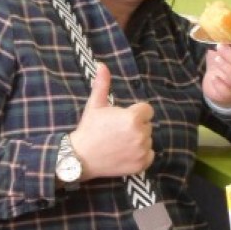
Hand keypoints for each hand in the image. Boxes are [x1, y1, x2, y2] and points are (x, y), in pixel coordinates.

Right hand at [68, 62, 153, 177]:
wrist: (81, 157)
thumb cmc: (89, 129)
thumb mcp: (95, 105)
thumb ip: (102, 84)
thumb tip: (102, 64)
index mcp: (133, 117)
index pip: (147, 110)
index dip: (135, 113)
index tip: (122, 119)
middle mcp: (141, 134)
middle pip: (147, 125)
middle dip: (136, 126)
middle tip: (118, 132)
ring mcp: (142, 150)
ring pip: (148, 140)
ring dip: (138, 140)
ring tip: (120, 143)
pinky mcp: (141, 164)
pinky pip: (149, 155)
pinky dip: (141, 155)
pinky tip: (125, 153)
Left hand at [202, 33, 230, 107]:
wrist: (217, 79)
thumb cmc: (224, 59)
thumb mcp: (226, 46)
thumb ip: (226, 36)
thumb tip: (218, 22)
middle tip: (220, 47)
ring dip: (228, 68)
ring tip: (217, 59)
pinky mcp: (230, 94)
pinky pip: (229, 91)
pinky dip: (221, 84)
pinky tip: (214, 77)